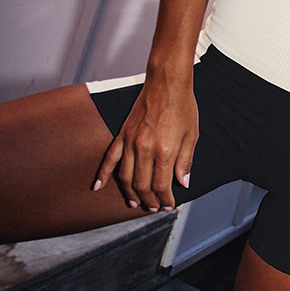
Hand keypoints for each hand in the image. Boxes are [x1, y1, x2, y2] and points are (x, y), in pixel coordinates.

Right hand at [93, 79, 196, 211]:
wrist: (167, 83)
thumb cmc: (182, 106)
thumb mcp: (192, 135)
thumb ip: (186, 162)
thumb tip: (183, 183)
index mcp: (164, 151)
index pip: (162, 186)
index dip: (165, 199)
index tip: (169, 205)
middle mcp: (145, 149)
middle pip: (142, 185)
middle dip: (149, 200)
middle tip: (153, 207)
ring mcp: (130, 142)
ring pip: (125, 177)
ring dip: (130, 193)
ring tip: (135, 203)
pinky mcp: (122, 134)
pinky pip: (109, 158)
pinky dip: (102, 174)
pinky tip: (97, 186)